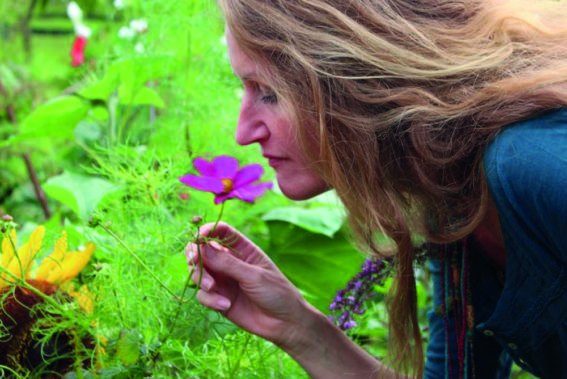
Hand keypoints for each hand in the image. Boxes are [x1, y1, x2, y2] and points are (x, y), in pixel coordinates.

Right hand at [185, 222, 313, 348]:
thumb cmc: (276, 292)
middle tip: (194, 262)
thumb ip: (227, 263)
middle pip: (202, 250)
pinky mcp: (219, 299)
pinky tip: (225, 305)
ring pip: (198, 272)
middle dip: (195, 255)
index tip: (198, 237)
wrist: (285, 323)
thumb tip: (201, 247)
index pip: (221, 231)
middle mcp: (229, 262)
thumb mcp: (253, 275)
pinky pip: (203, 295)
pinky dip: (209, 299)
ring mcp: (223, 280)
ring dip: (201, 279)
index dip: (207, 230)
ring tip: (213, 288)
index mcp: (242, 249)